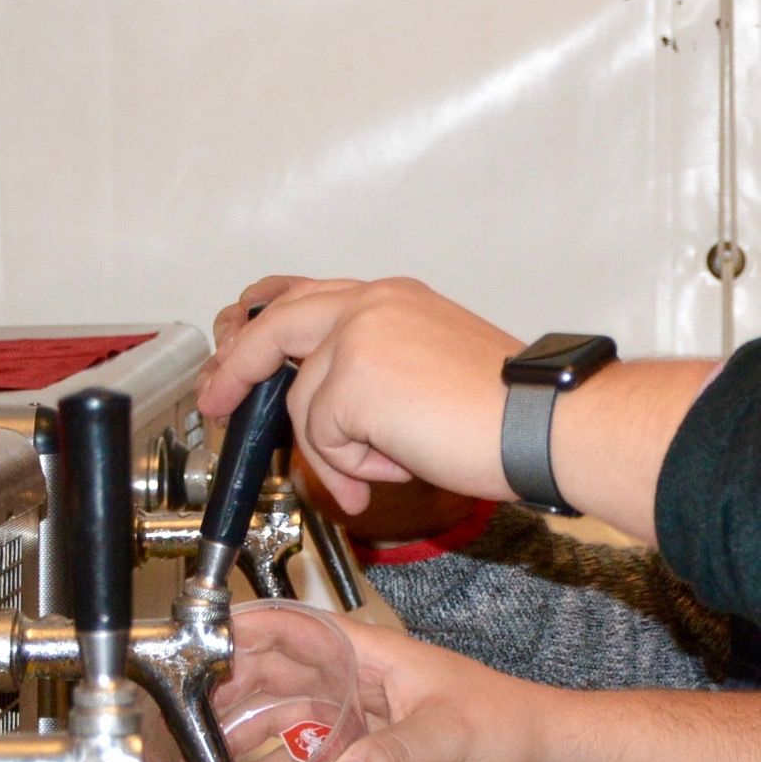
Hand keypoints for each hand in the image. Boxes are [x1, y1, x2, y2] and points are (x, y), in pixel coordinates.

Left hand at [198, 275, 520, 513]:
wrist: (543, 423)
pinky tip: (398, 461)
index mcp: (391, 297)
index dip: (259, 325)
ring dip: (336, 451)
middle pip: (271, 325)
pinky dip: (352, 464)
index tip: (235, 351)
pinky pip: (321, 436)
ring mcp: (357, 335)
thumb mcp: (424, 367)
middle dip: (234, 368)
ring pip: (303, 404)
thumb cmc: (503, 409)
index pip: (303, 295)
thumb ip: (368, 370)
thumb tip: (318, 406)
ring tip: (387, 466)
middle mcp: (371, 302)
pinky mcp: (351, 377)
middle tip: (217, 400)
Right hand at [217, 611, 559, 761]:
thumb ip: (392, 757)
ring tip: (202, 760)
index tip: (201, 641)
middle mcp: (365, 688)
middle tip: (185, 717)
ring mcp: (367, 727)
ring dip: (250, 736)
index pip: (302, 631)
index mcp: (379, 659)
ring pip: (293, 723)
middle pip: (283, 678)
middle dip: (232, 689)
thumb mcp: (449, 737)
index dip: (251, 629)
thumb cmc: (513, 729)